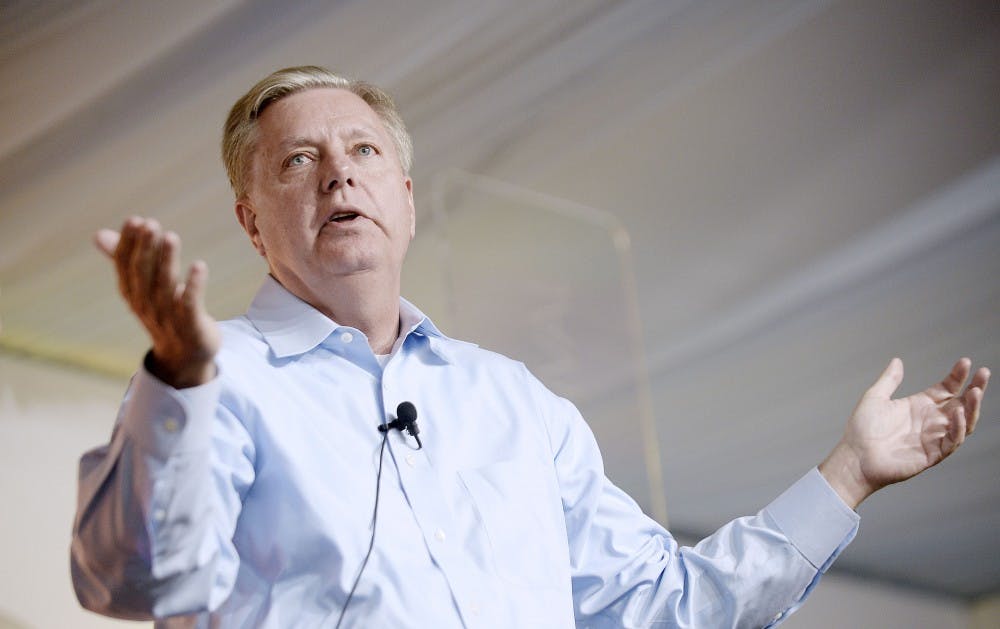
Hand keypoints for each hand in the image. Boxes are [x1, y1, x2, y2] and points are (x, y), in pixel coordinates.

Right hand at [95, 217, 219, 387]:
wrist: (186, 354)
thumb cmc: (164, 312)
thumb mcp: (143, 286)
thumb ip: (126, 259)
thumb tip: (97, 234)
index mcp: (132, 294)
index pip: (125, 266)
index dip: (128, 244)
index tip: (135, 220)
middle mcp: (145, 306)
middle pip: (142, 275)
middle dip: (145, 249)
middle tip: (151, 223)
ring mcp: (168, 318)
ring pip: (165, 288)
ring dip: (167, 261)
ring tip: (171, 236)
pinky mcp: (191, 327)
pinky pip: (190, 306)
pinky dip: (194, 286)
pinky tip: (199, 266)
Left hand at [819, 357, 989, 508]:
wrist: (854, 457)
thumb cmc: (862, 430)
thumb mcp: (875, 398)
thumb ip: (889, 380)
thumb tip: (897, 360)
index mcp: (919, 406)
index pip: (946, 389)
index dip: (957, 376)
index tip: (965, 361)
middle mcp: (930, 421)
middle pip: (961, 403)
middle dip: (975, 389)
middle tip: (985, 373)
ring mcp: (933, 438)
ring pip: (964, 423)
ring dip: (972, 408)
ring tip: (976, 392)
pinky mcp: (932, 454)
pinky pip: (952, 441)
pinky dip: (959, 428)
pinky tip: (960, 414)